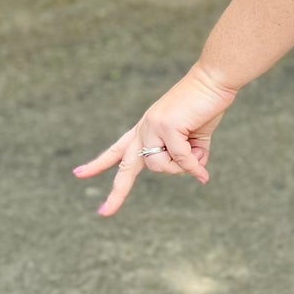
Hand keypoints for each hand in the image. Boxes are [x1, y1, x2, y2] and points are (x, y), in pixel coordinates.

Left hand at [73, 62, 238, 216]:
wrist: (214, 80)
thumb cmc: (206, 105)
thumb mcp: (194, 137)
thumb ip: (189, 155)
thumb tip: (194, 173)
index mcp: (146, 128)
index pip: (118, 149)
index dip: (99, 163)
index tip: (79, 174)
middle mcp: (144, 128)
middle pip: (126, 166)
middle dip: (116, 193)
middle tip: (103, 213)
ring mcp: (152, 127)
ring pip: (160, 166)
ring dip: (182, 167)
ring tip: (198, 151)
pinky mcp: (166, 126)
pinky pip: (180, 159)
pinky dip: (193, 167)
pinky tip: (203, 173)